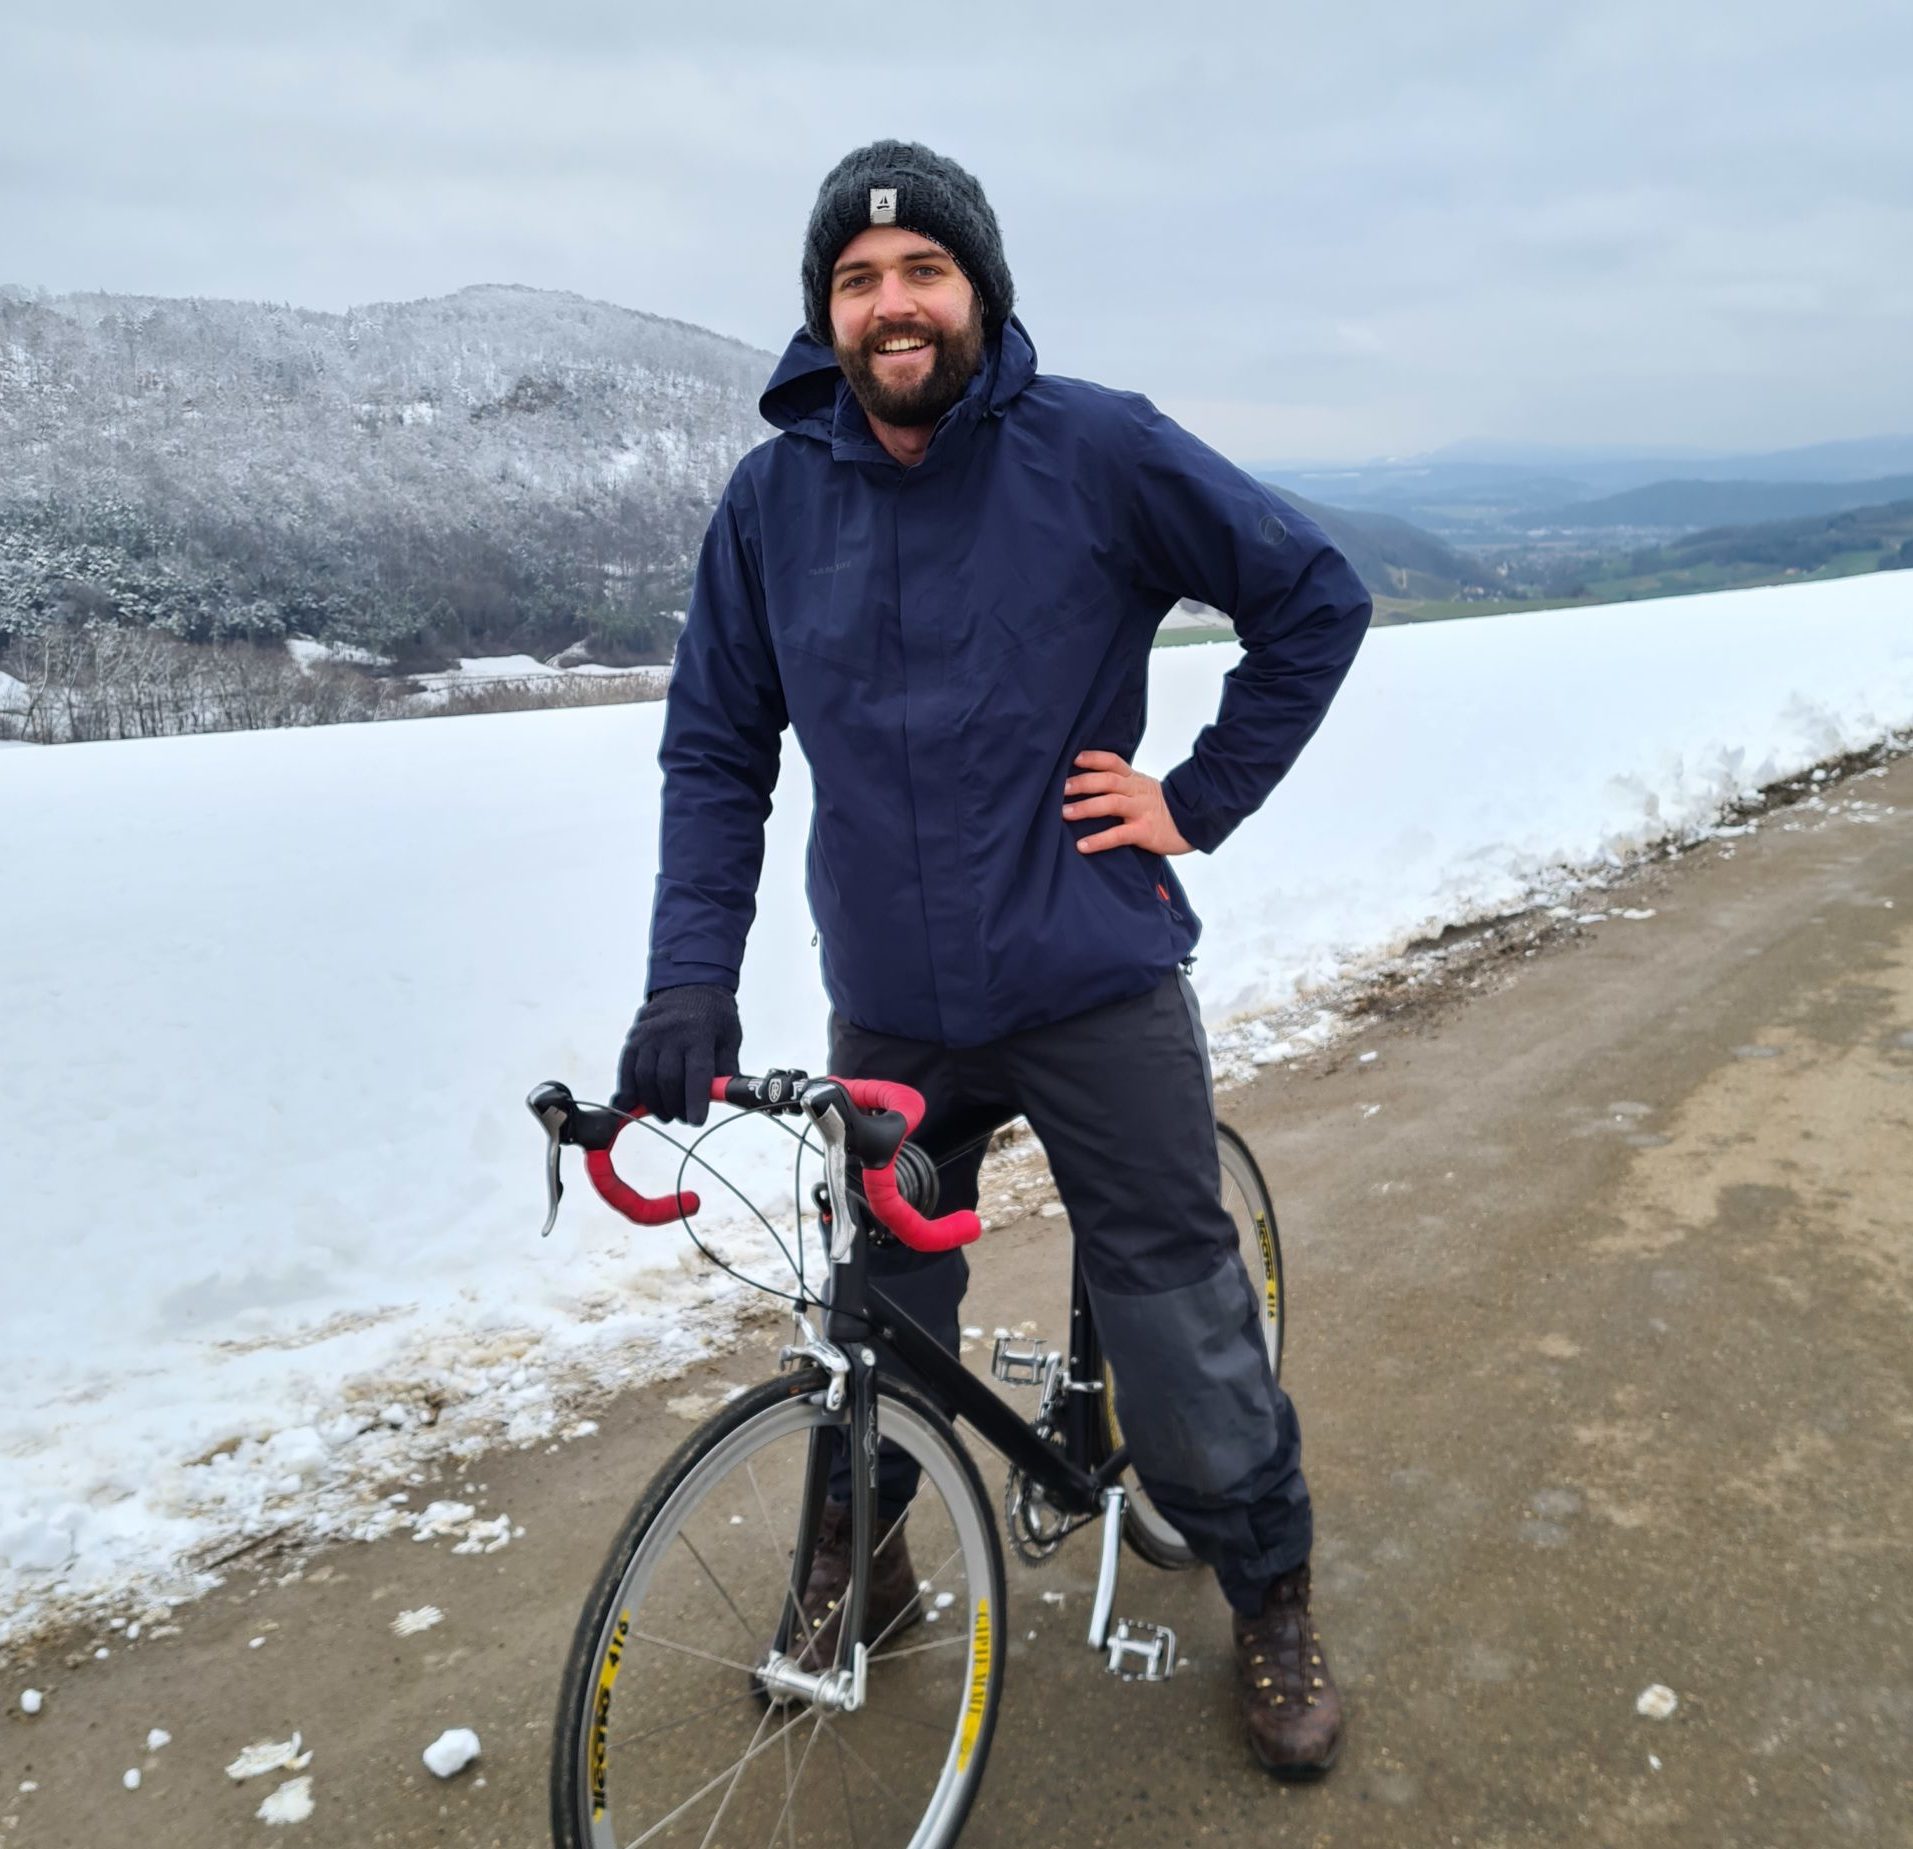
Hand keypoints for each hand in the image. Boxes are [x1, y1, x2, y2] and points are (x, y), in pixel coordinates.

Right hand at [612, 983, 742, 1124]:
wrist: (690, 984)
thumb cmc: (715, 1017)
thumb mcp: (730, 1038)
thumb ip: (726, 1068)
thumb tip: (725, 1099)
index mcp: (699, 1033)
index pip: (696, 1073)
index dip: (695, 1100)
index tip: (696, 1121)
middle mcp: (671, 1033)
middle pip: (668, 1080)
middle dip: (675, 1107)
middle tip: (683, 1118)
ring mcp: (649, 1034)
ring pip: (645, 1079)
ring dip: (654, 1104)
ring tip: (667, 1113)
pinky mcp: (633, 1038)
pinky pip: (627, 1070)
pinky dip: (630, 1091)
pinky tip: (636, 1105)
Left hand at [1062, 751, 1192, 855]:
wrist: (1192, 823)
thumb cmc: (1160, 808)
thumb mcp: (1141, 789)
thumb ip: (1120, 785)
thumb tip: (1084, 784)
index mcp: (1135, 779)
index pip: (1113, 762)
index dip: (1093, 758)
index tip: (1072, 758)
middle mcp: (1137, 791)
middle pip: (1108, 780)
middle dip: (1082, 782)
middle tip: (1060, 788)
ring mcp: (1141, 810)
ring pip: (1112, 803)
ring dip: (1086, 807)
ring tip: (1064, 813)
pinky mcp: (1145, 831)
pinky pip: (1119, 835)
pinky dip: (1099, 840)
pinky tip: (1082, 846)